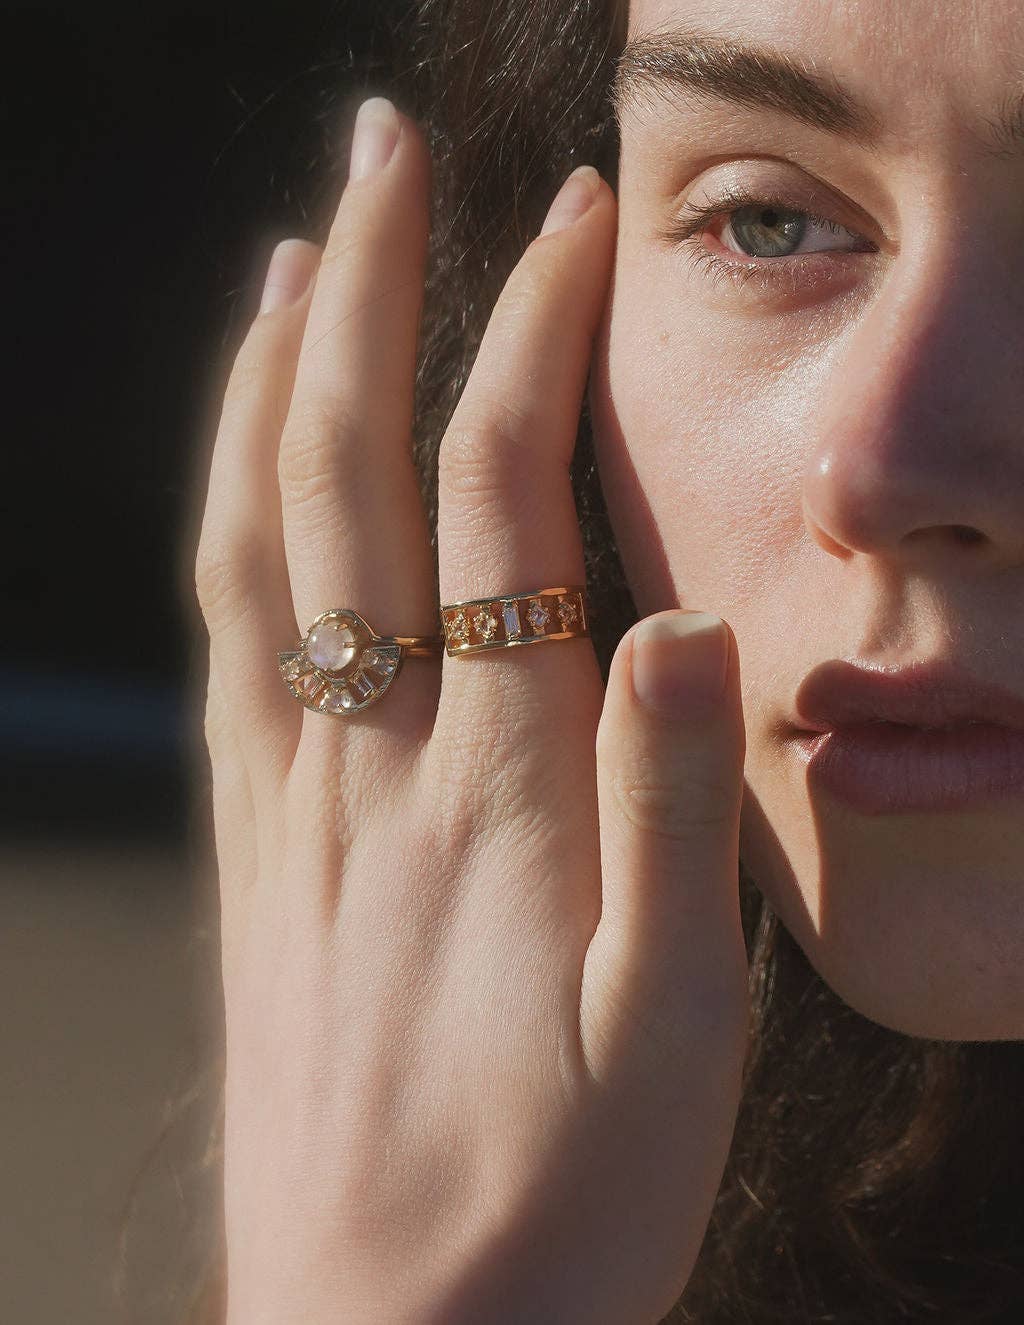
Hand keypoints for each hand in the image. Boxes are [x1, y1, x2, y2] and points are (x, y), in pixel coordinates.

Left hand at [195, 96, 749, 1324]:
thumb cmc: (558, 1210)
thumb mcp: (678, 1036)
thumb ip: (674, 817)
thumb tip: (678, 624)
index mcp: (494, 795)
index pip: (506, 501)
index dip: (532, 339)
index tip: (569, 223)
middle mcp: (371, 769)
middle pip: (355, 476)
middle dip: (375, 292)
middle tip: (386, 150)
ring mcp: (290, 808)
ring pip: (259, 545)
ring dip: (273, 384)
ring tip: (296, 258)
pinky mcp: (252, 860)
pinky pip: (222, 651)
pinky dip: (228, 523)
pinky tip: (244, 466)